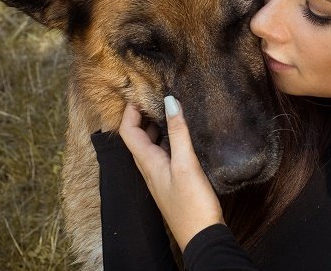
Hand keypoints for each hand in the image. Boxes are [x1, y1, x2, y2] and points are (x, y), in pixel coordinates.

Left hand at [119, 99, 224, 251]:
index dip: (130, 111)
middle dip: (143, 115)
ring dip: (158, 127)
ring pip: (152, 146)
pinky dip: (170, 140)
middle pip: (138, 137)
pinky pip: (165, 154)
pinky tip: (185, 136)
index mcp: (147, 163)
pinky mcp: (174, 181)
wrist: (202, 237)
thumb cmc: (192, 204)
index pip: (128, 131)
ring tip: (171, 110)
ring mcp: (161, 176)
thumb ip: (178, 132)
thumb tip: (169, 101)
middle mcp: (150, 168)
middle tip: (156, 96)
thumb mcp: (186, 164)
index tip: (140, 92)